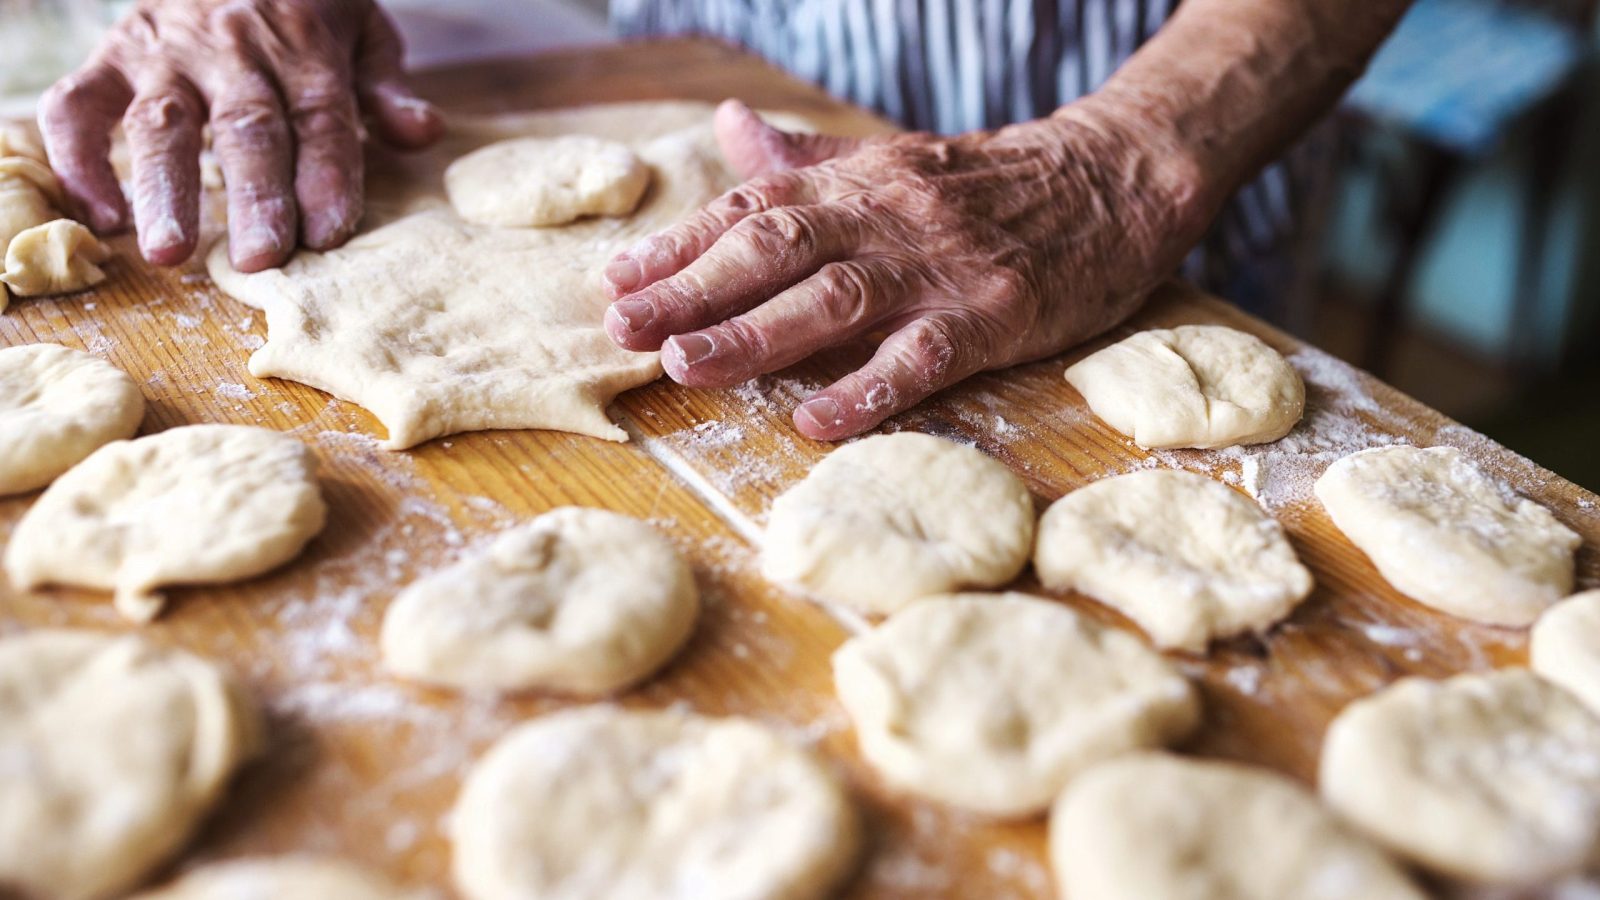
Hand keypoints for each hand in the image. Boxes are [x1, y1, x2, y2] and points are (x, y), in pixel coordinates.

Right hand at [38, 0, 443, 270]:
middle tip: (261, 258)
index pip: (319, 116)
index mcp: (303, 45)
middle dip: (254, 195)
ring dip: (163, 188)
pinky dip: (78, 160)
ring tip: (167, 252)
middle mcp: (233, 49)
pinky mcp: (112, 56)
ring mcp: (165, 52)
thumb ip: (385, 87)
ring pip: (160, 122)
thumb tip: (423, 133)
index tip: (328, 232)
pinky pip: (77, 106)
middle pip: (246, 127)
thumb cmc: (305, 6)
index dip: (325, 175)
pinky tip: (99, 217)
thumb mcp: (362, 28)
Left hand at [603, 99, 1214, 439]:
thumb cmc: (992, 184)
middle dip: (693, 289)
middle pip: (776, 249)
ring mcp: (940, 268)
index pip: (752, 208)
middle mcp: (888, 215)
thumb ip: (807, 160)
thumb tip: (729, 126)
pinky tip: (816, 421)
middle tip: (623, 329)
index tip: (617, 280)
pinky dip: (867, 390)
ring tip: (686, 367)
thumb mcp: (895, 160)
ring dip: (756, 334)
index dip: (681, 245)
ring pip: (835, 298)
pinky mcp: (993, 317)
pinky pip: (923, 358)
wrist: (1115, 179)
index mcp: (858, 180)